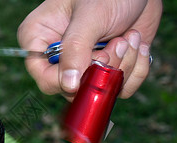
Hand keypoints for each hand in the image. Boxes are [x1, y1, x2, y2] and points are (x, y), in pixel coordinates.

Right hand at [17, 0, 161, 99]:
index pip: (44, 77)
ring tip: (129, 36)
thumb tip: (68, 86)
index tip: (93, 63)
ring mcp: (83, 66)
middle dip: (101, 69)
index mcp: (40, 40)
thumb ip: (75, 50)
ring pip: (98, 90)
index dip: (67, 80)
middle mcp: (58, 58)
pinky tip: (136, 44)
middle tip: (117, 42)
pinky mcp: (106, 71)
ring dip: (123, 66)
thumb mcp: (90, 16)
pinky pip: (120, 89)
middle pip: (73, 89)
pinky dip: (136, 70)